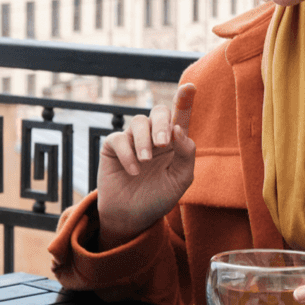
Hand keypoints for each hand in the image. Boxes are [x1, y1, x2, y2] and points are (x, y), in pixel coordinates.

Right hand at [96, 84, 196, 247]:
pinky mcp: (113, 147)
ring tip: (145, 162)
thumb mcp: (181, 179)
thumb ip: (186, 153)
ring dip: (143, 140)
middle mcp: (154, 136)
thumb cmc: (159, 197)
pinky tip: (134, 171)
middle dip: (161, 123)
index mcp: (174, 141)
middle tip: (162, 144)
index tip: (190, 87)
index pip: (181, 116)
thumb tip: (178, 129)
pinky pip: (119, 138)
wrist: (133, 217)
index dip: (185, 100)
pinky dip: (127, 154)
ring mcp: (133, 139)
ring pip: (138, 122)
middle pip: (158, 111)